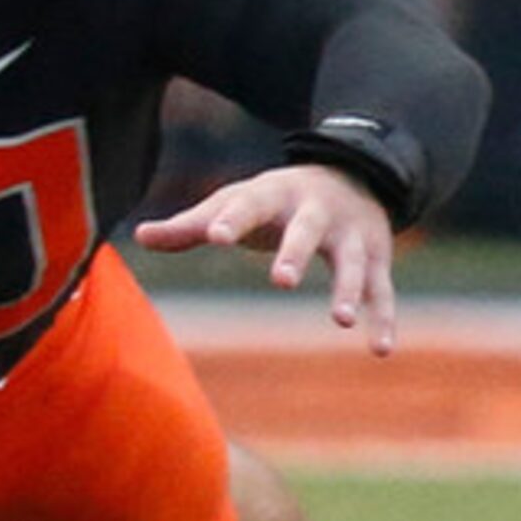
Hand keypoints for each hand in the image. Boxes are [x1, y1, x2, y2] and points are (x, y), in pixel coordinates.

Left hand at [135, 161, 400, 354]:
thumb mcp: (237, 202)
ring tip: (340, 321)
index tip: (214, 237)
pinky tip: (381, 349)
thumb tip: (138, 236)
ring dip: (348, 290)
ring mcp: (350, 234)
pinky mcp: (375, 257)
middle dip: (295, 253)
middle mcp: (316, 211)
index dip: (231, 219)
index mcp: (274, 194)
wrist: (353, 171)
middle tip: (281, 281)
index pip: (248, 205)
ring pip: (351, 262)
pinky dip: (382, 317)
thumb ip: (193, 224)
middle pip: (306, 231)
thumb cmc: (277, 199)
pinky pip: (381, 289)